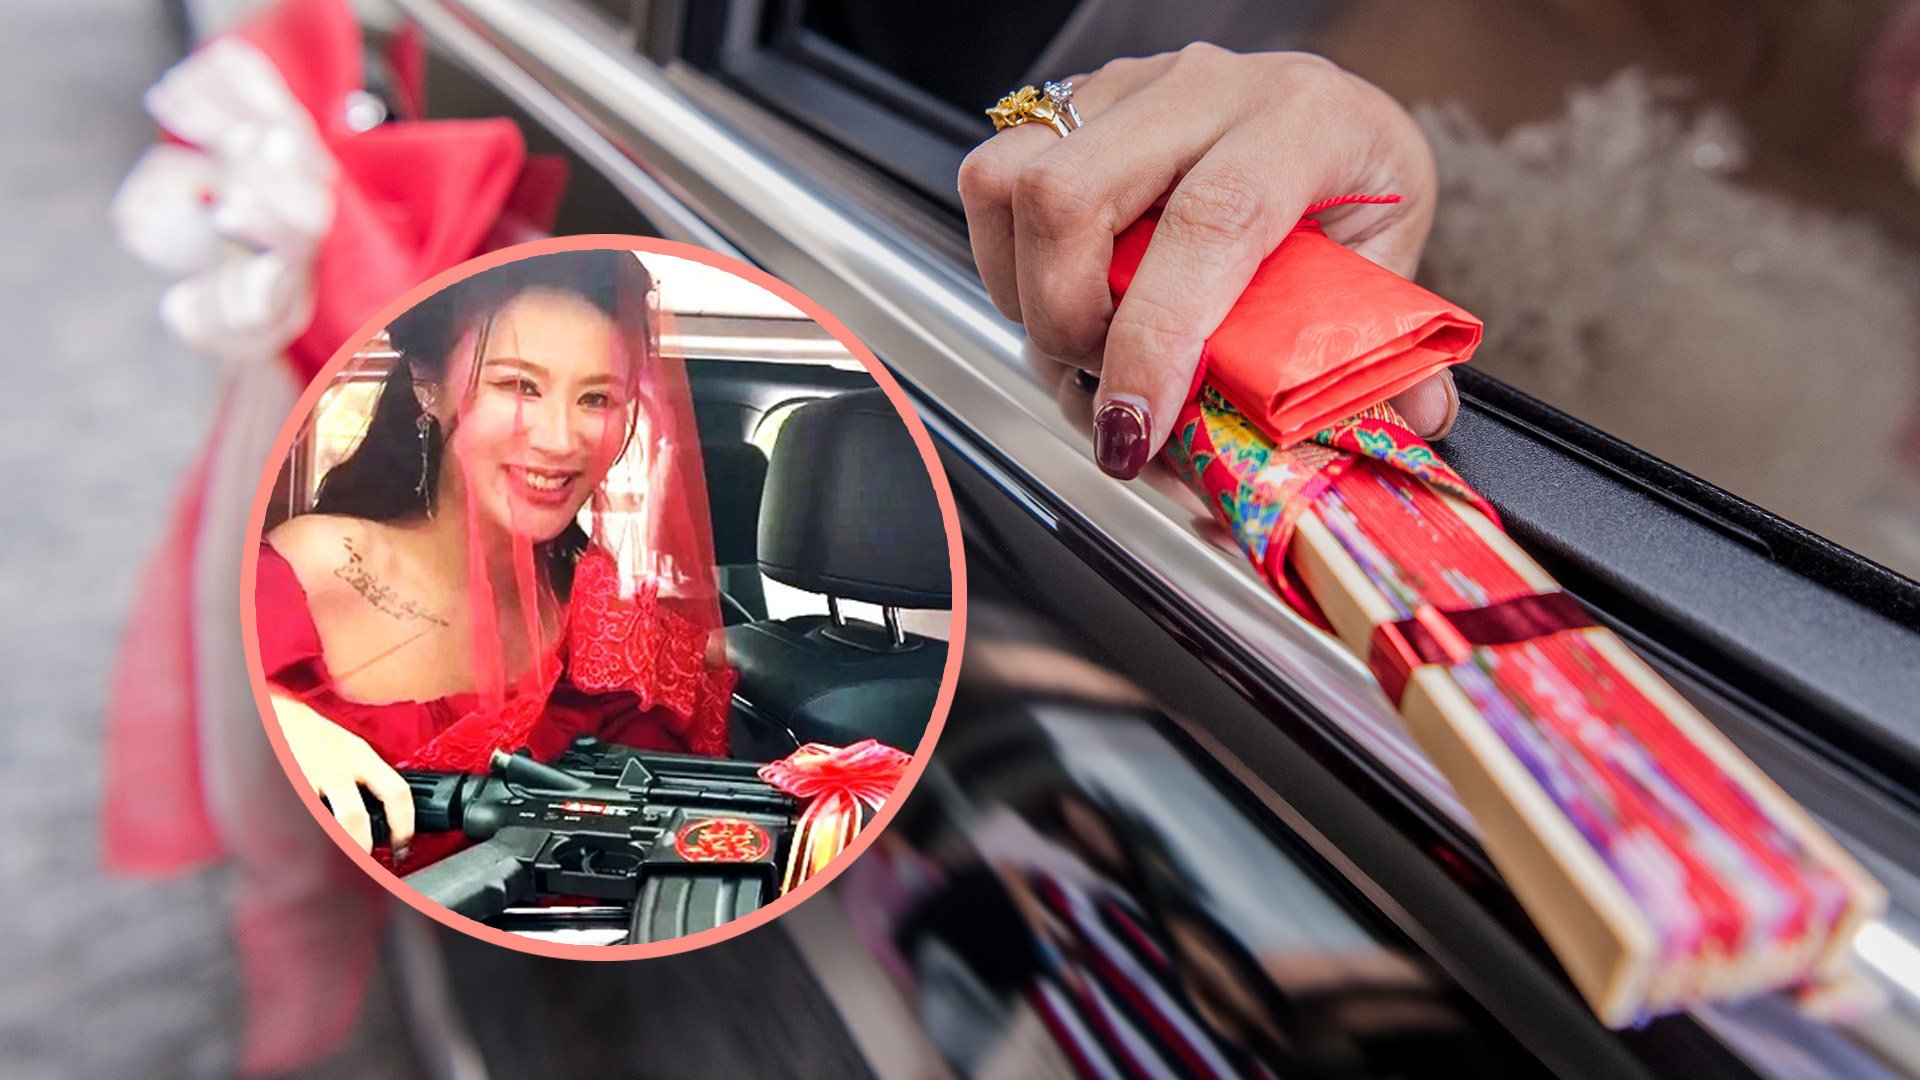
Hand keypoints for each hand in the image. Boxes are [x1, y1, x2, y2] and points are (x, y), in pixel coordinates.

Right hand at [272, 693, 414, 853]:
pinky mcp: (278, 786)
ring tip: (329, 869)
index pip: (396, 792)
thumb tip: (389, 820)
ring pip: (322, 824)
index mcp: (360, 756)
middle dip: (359, 848)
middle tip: (363, 867)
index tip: (402, 848)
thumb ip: (369, 781)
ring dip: (328, 850)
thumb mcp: (350, 751)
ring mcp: (304, 775)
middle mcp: (335, 765)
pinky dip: (296, 842)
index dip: (404, 826)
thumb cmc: (314, 735)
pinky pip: (291, 821)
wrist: (272, 713)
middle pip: (353, 818)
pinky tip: (297, 851)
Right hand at [959, 45, 1453, 478]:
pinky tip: (1060, 300)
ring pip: (1011, 184)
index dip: (1157, 337)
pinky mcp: (1072, 108)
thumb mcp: (1388, 259)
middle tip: (1109, 395)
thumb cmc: (1352, 183)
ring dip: (1026, 296)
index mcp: (1301, 121)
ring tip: (1083, 350)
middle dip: (1066, 325)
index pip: (1209, 222)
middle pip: (1070, 195)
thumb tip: (1409, 418)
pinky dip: (1007, 266)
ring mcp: (1125, 91)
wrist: (1327, 115)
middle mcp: (1203, 90)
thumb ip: (1379, 346)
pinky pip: (993, 182)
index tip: (1139, 425)